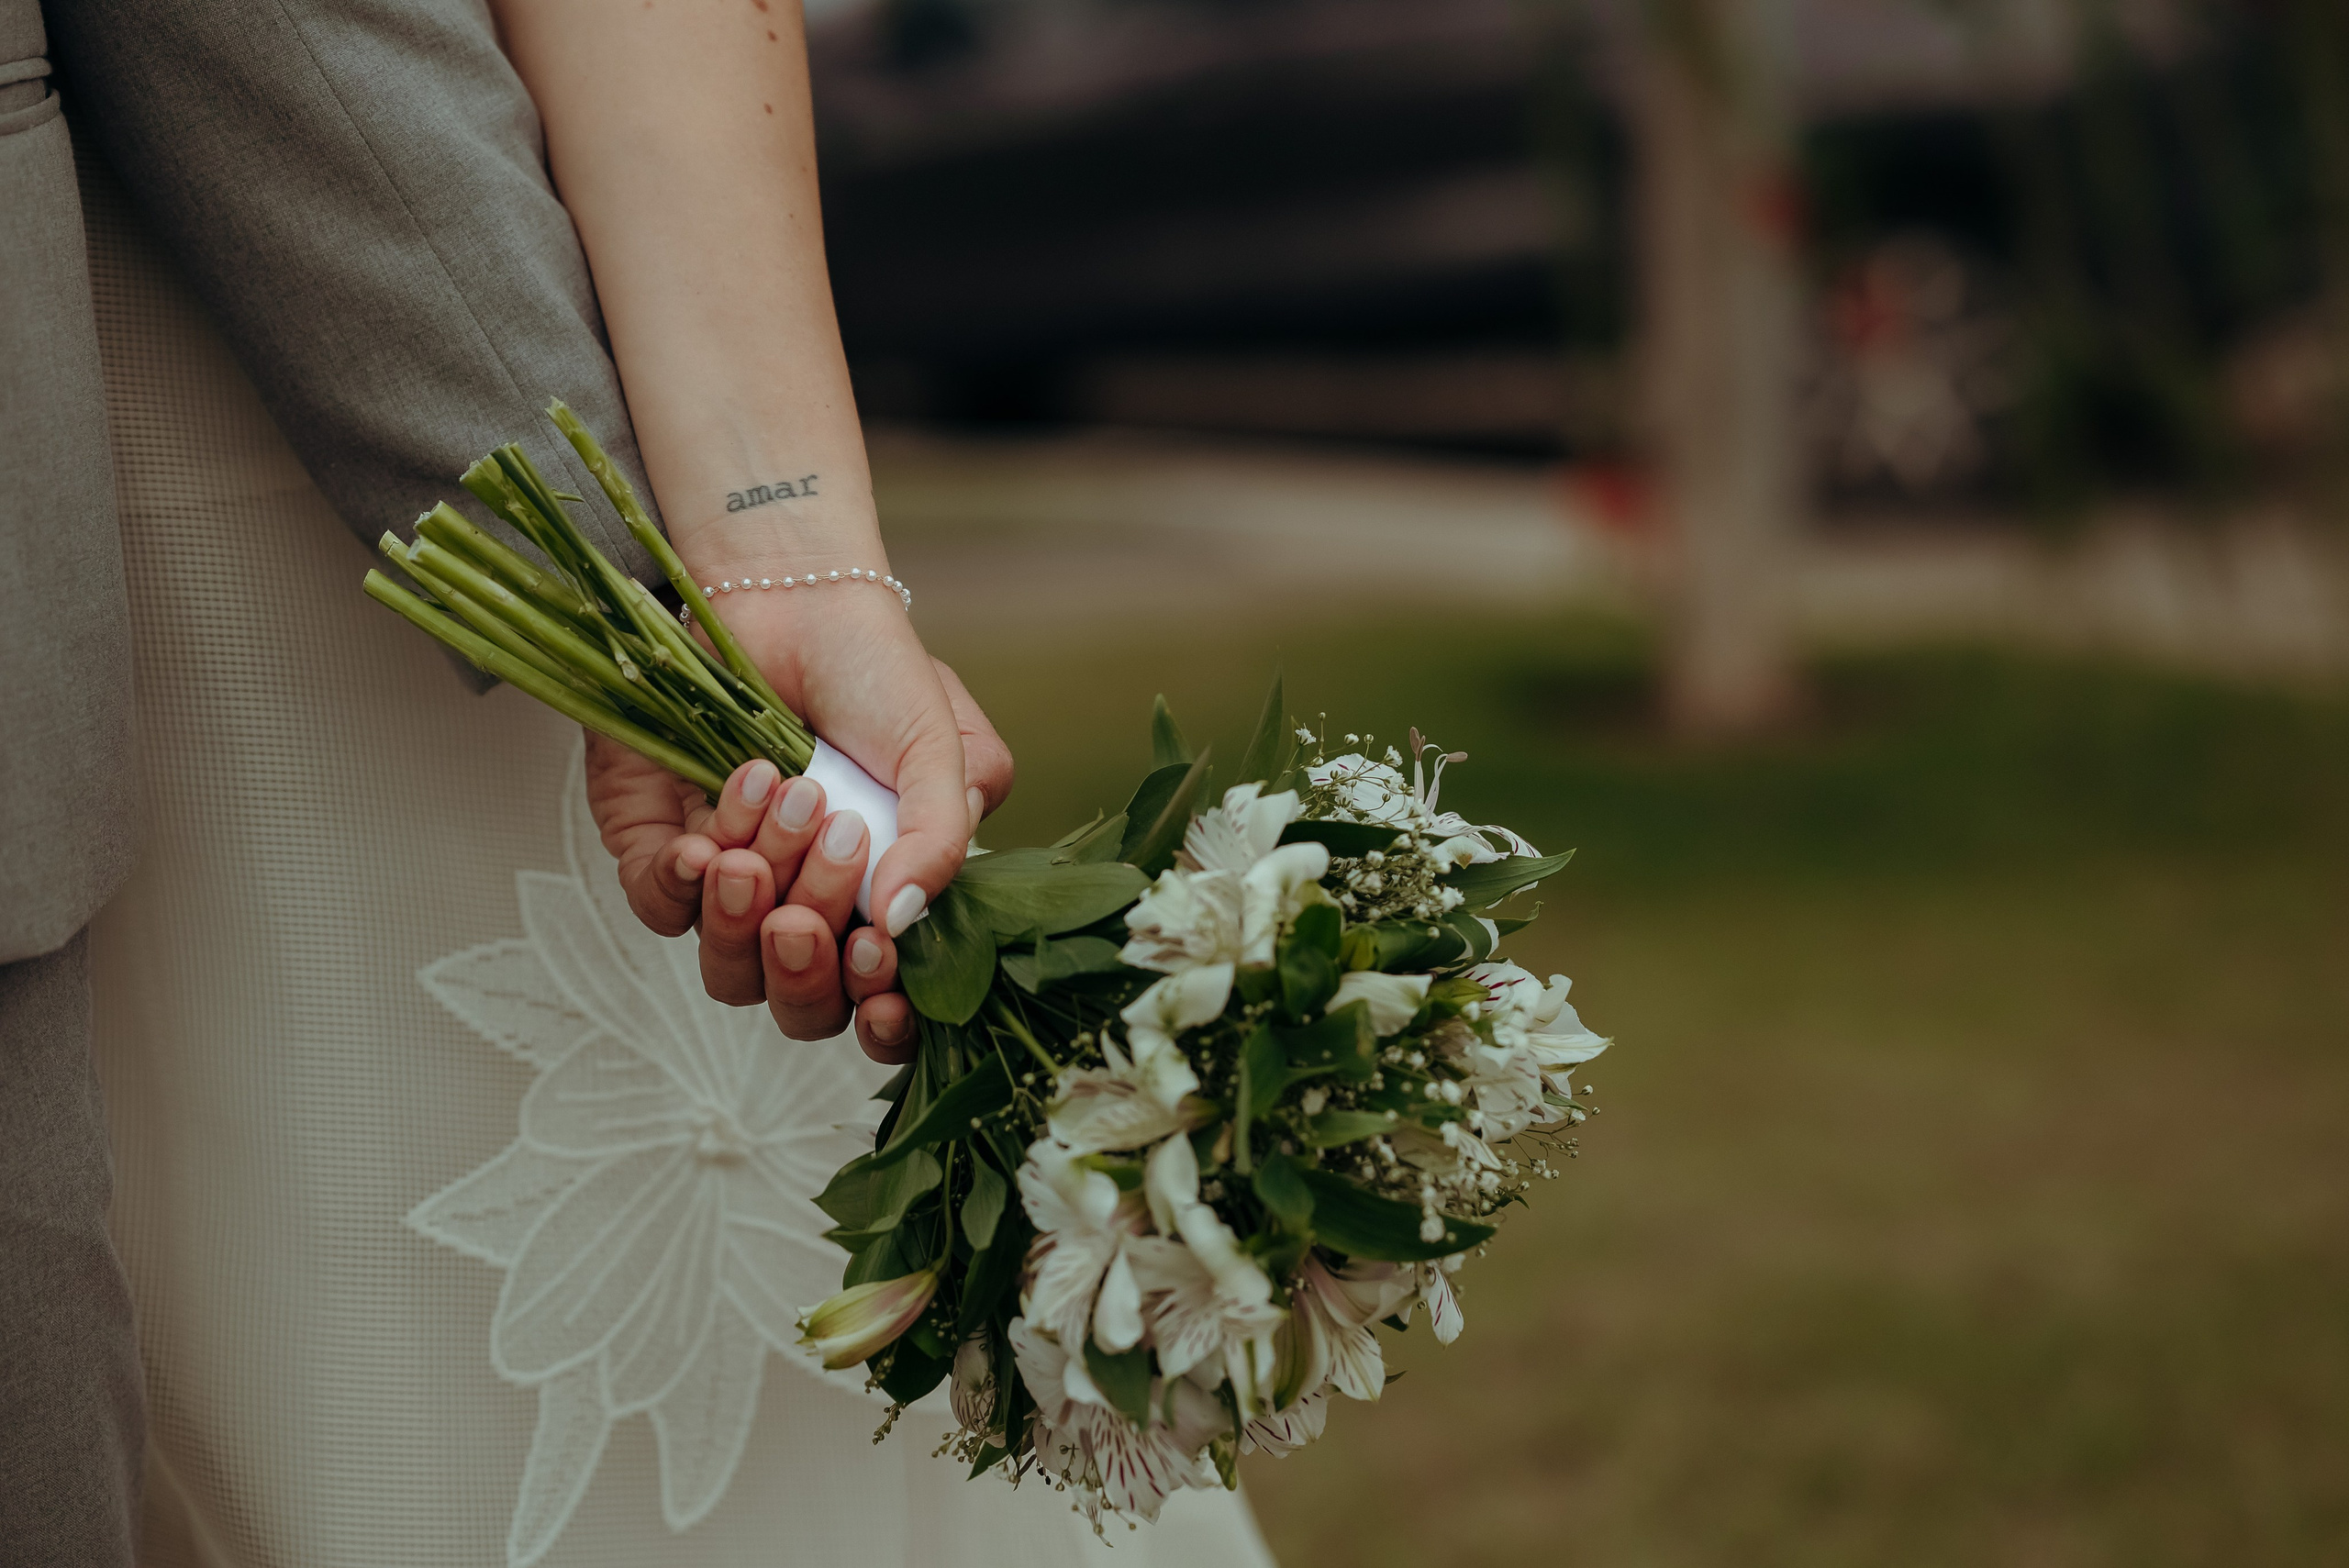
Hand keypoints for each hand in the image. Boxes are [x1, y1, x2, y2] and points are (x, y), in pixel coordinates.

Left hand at [586, 601, 1011, 1061]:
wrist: (789, 595)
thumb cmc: (877, 672)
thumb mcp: (946, 748)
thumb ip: (943, 837)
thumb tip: (903, 921)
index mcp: (883, 905)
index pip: (882, 1007)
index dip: (883, 1024)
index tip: (884, 988)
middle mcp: (805, 910)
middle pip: (800, 1008)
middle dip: (807, 966)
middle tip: (815, 895)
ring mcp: (732, 889)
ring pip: (726, 971)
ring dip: (749, 911)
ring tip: (779, 810)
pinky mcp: (661, 847)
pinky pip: (660, 906)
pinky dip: (686, 881)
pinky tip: (715, 834)